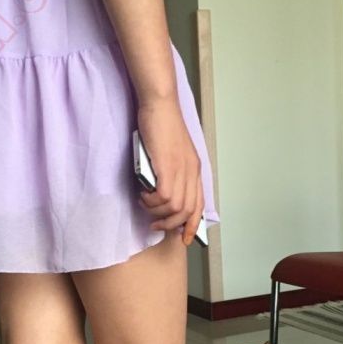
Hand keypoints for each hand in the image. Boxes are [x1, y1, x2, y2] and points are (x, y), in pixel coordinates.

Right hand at [137, 95, 204, 245]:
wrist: (160, 105)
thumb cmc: (161, 124)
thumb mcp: (170, 152)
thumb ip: (171, 171)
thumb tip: (162, 192)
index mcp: (194, 169)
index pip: (199, 205)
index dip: (192, 224)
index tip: (184, 238)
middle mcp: (192, 172)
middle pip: (188, 211)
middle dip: (170, 224)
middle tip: (155, 224)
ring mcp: (182, 170)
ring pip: (175, 208)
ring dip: (156, 211)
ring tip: (144, 201)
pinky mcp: (169, 167)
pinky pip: (164, 197)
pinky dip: (152, 201)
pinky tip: (143, 193)